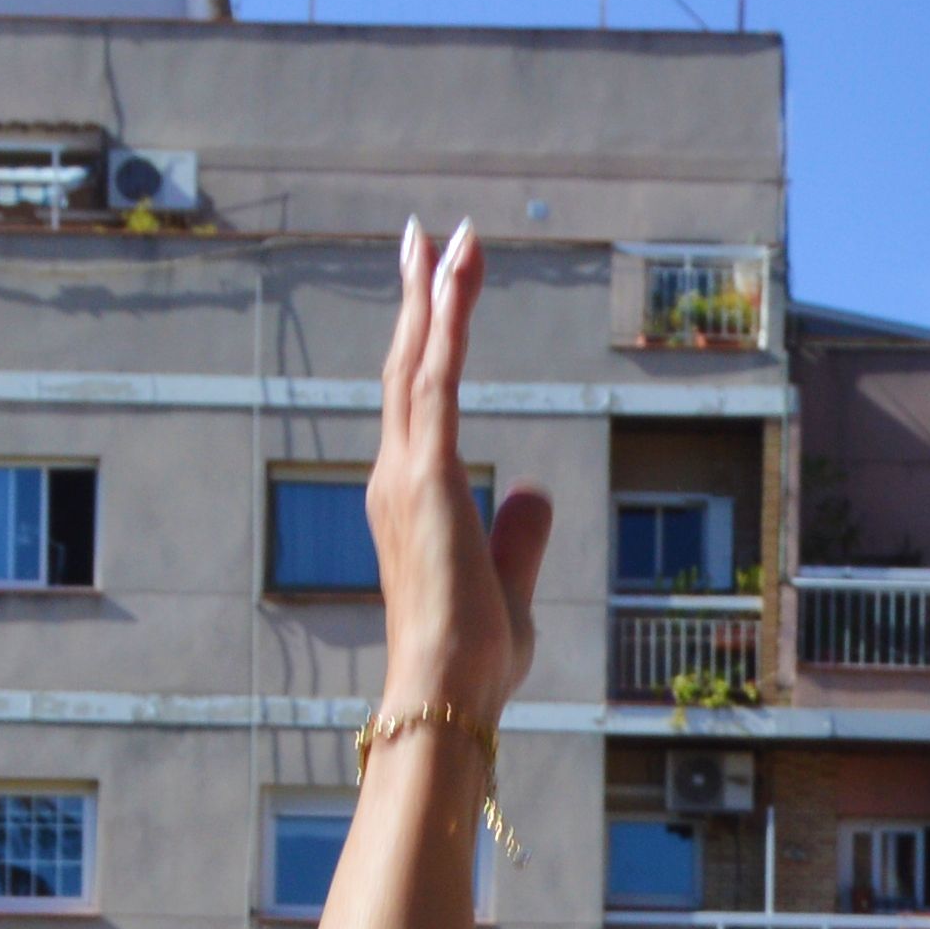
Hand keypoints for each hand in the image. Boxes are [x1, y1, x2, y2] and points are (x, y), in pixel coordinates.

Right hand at [372, 221, 555, 742]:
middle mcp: (395, 476)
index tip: (437, 291)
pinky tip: (453, 281)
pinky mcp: (427, 474)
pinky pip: (437, 382)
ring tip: (445, 237)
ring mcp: (404, 472)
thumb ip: (518, 535)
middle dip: (419, 298)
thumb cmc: (473, 659)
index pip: (420, 403)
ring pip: (418, 361)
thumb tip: (534, 489)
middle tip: (425, 237)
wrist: (447, 691)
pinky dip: (444, 326)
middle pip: (408, 367)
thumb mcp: (510, 585)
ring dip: (433, 295)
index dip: (428, 342)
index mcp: (412, 499)